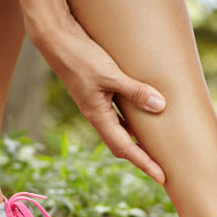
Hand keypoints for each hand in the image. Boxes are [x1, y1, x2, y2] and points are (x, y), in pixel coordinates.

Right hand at [31, 21, 166, 183]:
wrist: (54, 37)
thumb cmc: (79, 55)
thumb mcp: (110, 74)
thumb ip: (135, 90)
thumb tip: (160, 106)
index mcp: (98, 115)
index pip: (126, 148)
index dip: (145, 164)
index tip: (162, 178)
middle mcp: (96, 114)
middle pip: (122, 146)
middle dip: (142, 159)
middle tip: (163, 169)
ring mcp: (96, 104)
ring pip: (120, 130)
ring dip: (137, 141)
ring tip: (157, 147)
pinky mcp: (97, 92)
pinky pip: (118, 114)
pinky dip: (132, 121)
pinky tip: (144, 116)